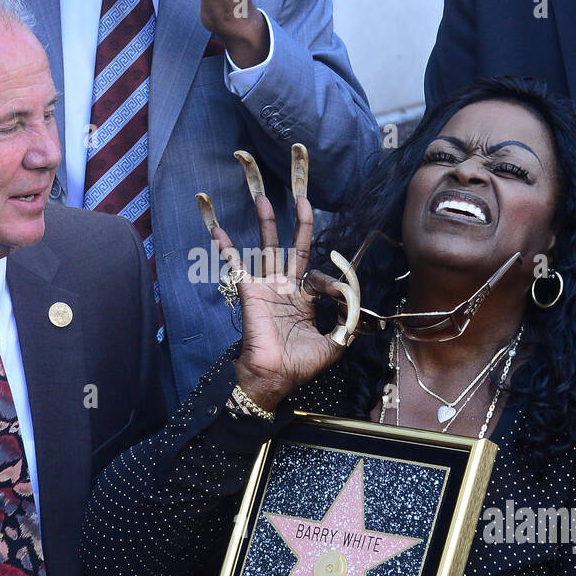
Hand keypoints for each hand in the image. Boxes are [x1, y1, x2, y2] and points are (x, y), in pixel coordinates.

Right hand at [209, 187, 344, 411]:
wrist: (274, 377)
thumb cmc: (300, 365)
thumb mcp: (334, 344)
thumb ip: (347, 323)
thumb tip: (356, 301)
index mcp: (304, 300)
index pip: (319, 276)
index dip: (334, 281)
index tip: (341, 295)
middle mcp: (285, 289)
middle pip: (292, 248)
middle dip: (299, 224)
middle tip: (302, 198)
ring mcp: (266, 288)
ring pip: (267, 248)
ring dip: (266, 223)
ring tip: (263, 198)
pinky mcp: (250, 292)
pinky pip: (237, 265)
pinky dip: (227, 248)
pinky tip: (218, 229)